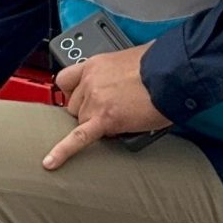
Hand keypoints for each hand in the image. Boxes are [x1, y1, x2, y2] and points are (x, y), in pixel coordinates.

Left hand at [44, 42, 171, 169]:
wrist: (172, 72)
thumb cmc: (160, 64)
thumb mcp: (131, 60)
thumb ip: (117, 73)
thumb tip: (124, 82)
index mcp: (94, 65)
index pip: (67, 80)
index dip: (73, 92)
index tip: (79, 97)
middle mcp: (90, 81)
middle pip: (75, 106)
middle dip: (89, 112)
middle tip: (112, 111)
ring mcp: (96, 100)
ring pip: (81, 122)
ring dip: (95, 125)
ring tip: (122, 120)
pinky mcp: (105, 120)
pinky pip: (79, 138)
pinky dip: (63, 152)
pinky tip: (51, 162)